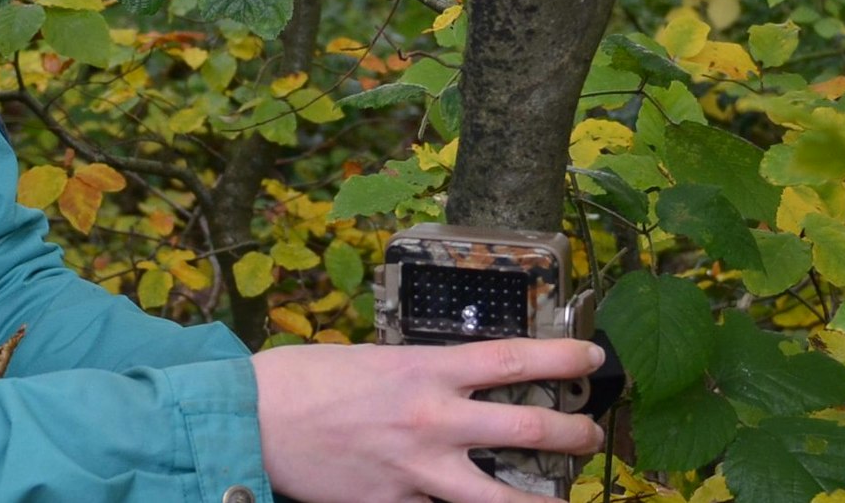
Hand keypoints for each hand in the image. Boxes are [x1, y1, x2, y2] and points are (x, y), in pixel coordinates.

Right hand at [250, 338, 605, 502]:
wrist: (252, 420)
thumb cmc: (305, 381)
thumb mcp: (372, 361)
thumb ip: (419, 375)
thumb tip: (454, 384)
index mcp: (425, 370)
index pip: (513, 358)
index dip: (563, 356)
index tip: (592, 357)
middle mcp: (432, 420)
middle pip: (529, 427)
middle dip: (573, 433)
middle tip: (591, 434)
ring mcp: (417, 471)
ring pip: (502, 497)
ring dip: (545, 502)